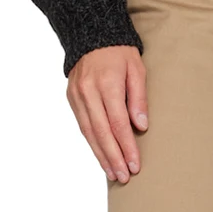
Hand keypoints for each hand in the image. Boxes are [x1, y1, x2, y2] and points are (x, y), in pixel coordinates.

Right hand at [67, 46, 148, 183]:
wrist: (91, 35)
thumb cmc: (120, 53)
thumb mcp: (137, 69)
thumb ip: (138, 98)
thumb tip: (141, 126)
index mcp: (107, 84)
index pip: (117, 123)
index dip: (126, 146)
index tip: (135, 164)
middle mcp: (88, 92)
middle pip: (102, 132)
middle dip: (114, 157)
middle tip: (125, 176)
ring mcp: (77, 96)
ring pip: (89, 132)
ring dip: (101, 155)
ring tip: (114, 174)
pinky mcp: (71, 99)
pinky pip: (82, 126)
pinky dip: (92, 143)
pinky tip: (101, 156)